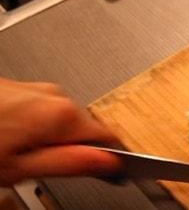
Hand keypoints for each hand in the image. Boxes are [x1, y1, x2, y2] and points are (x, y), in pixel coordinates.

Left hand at [0, 78, 121, 185]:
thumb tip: (110, 162)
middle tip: (37, 163)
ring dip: (45, 134)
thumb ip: (70, 163)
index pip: (108, 138)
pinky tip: (7, 133)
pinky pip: (39, 108)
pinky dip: (29, 123)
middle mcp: (55, 94)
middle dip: (66, 146)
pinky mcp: (21, 86)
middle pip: (81, 128)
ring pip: (58, 118)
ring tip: (15, 147)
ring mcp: (37, 87)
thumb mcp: (21, 168)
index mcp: (63, 114)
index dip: (104, 158)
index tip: (98, 170)